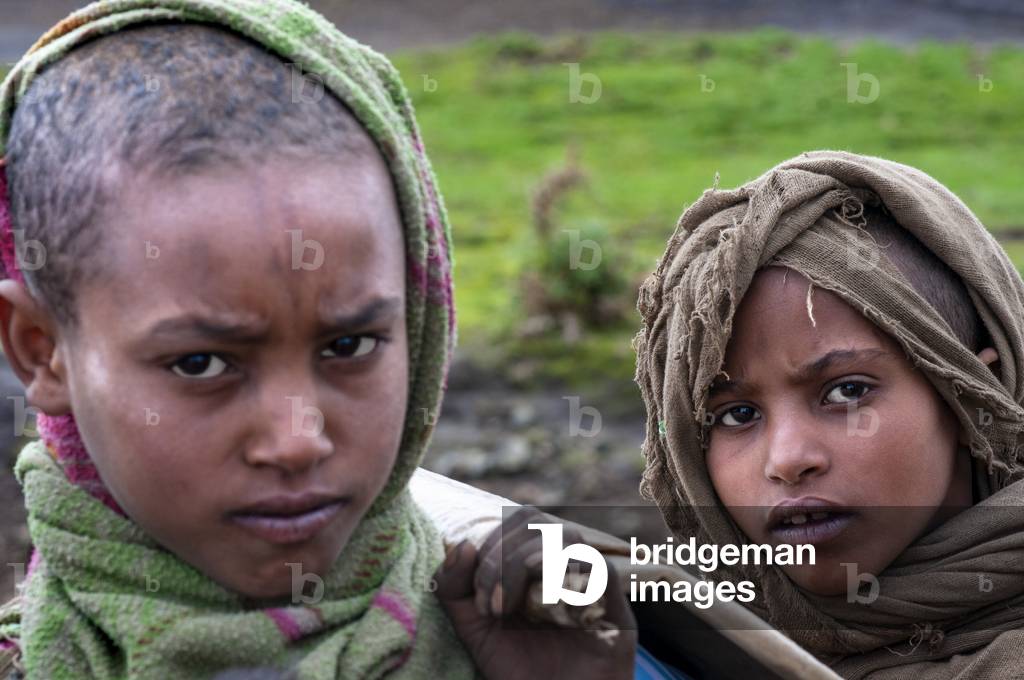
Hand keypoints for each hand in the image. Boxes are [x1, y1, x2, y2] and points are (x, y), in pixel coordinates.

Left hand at [434, 507, 636, 679]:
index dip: (490, 543)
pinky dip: (559, 579)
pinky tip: (542, 610)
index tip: (475, 595)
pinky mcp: (614, 603)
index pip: (514, 520)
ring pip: (565, 536)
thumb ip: (455, 588)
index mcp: (532, 561)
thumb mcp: (474, 629)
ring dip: (523, 565)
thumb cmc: (521, 670)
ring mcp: (590, 580)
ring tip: (505, 610)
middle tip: (490, 604)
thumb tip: (461, 544)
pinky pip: (595, 567)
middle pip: (536, 519)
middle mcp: (563, 563)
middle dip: (501, 555)